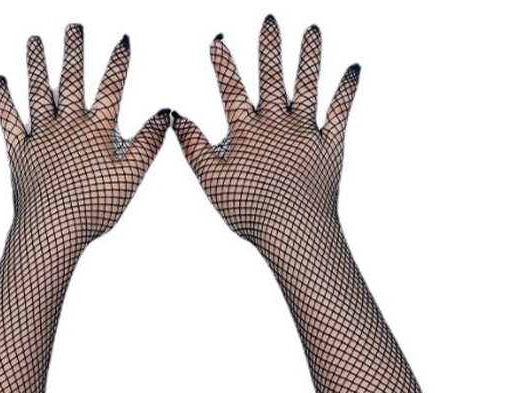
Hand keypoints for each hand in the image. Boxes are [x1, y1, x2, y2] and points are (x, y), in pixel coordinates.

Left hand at [0, 23, 170, 243]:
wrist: (51, 229)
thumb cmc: (93, 209)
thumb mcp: (130, 178)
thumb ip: (148, 144)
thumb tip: (164, 114)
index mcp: (96, 134)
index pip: (111, 91)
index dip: (118, 65)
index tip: (122, 40)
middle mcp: (67, 128)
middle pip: (72, 82)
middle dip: (74, 53)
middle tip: (73, 27)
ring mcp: (40, 138)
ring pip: (39, 93)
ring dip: (37, 65)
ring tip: (35, 41)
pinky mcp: (19, 153)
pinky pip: (9, 120)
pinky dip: (3, 100)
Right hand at [171, 15, 359, 258]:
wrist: (295, 231)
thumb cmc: (250, 212)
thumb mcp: (212, 182)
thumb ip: (194, 148)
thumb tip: (177, 117)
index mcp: (247, 133)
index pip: (232, 90)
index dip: (224, 64)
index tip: (219, 39)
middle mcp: (277, 125)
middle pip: (272, 78)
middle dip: (270, 48)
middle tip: (270, 19)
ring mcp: (306, 133)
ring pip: (307, 86)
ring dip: (310, 56)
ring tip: (312, 29)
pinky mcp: (331, 146)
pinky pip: (339, 112)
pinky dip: (346, 90)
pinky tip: (353, 69)